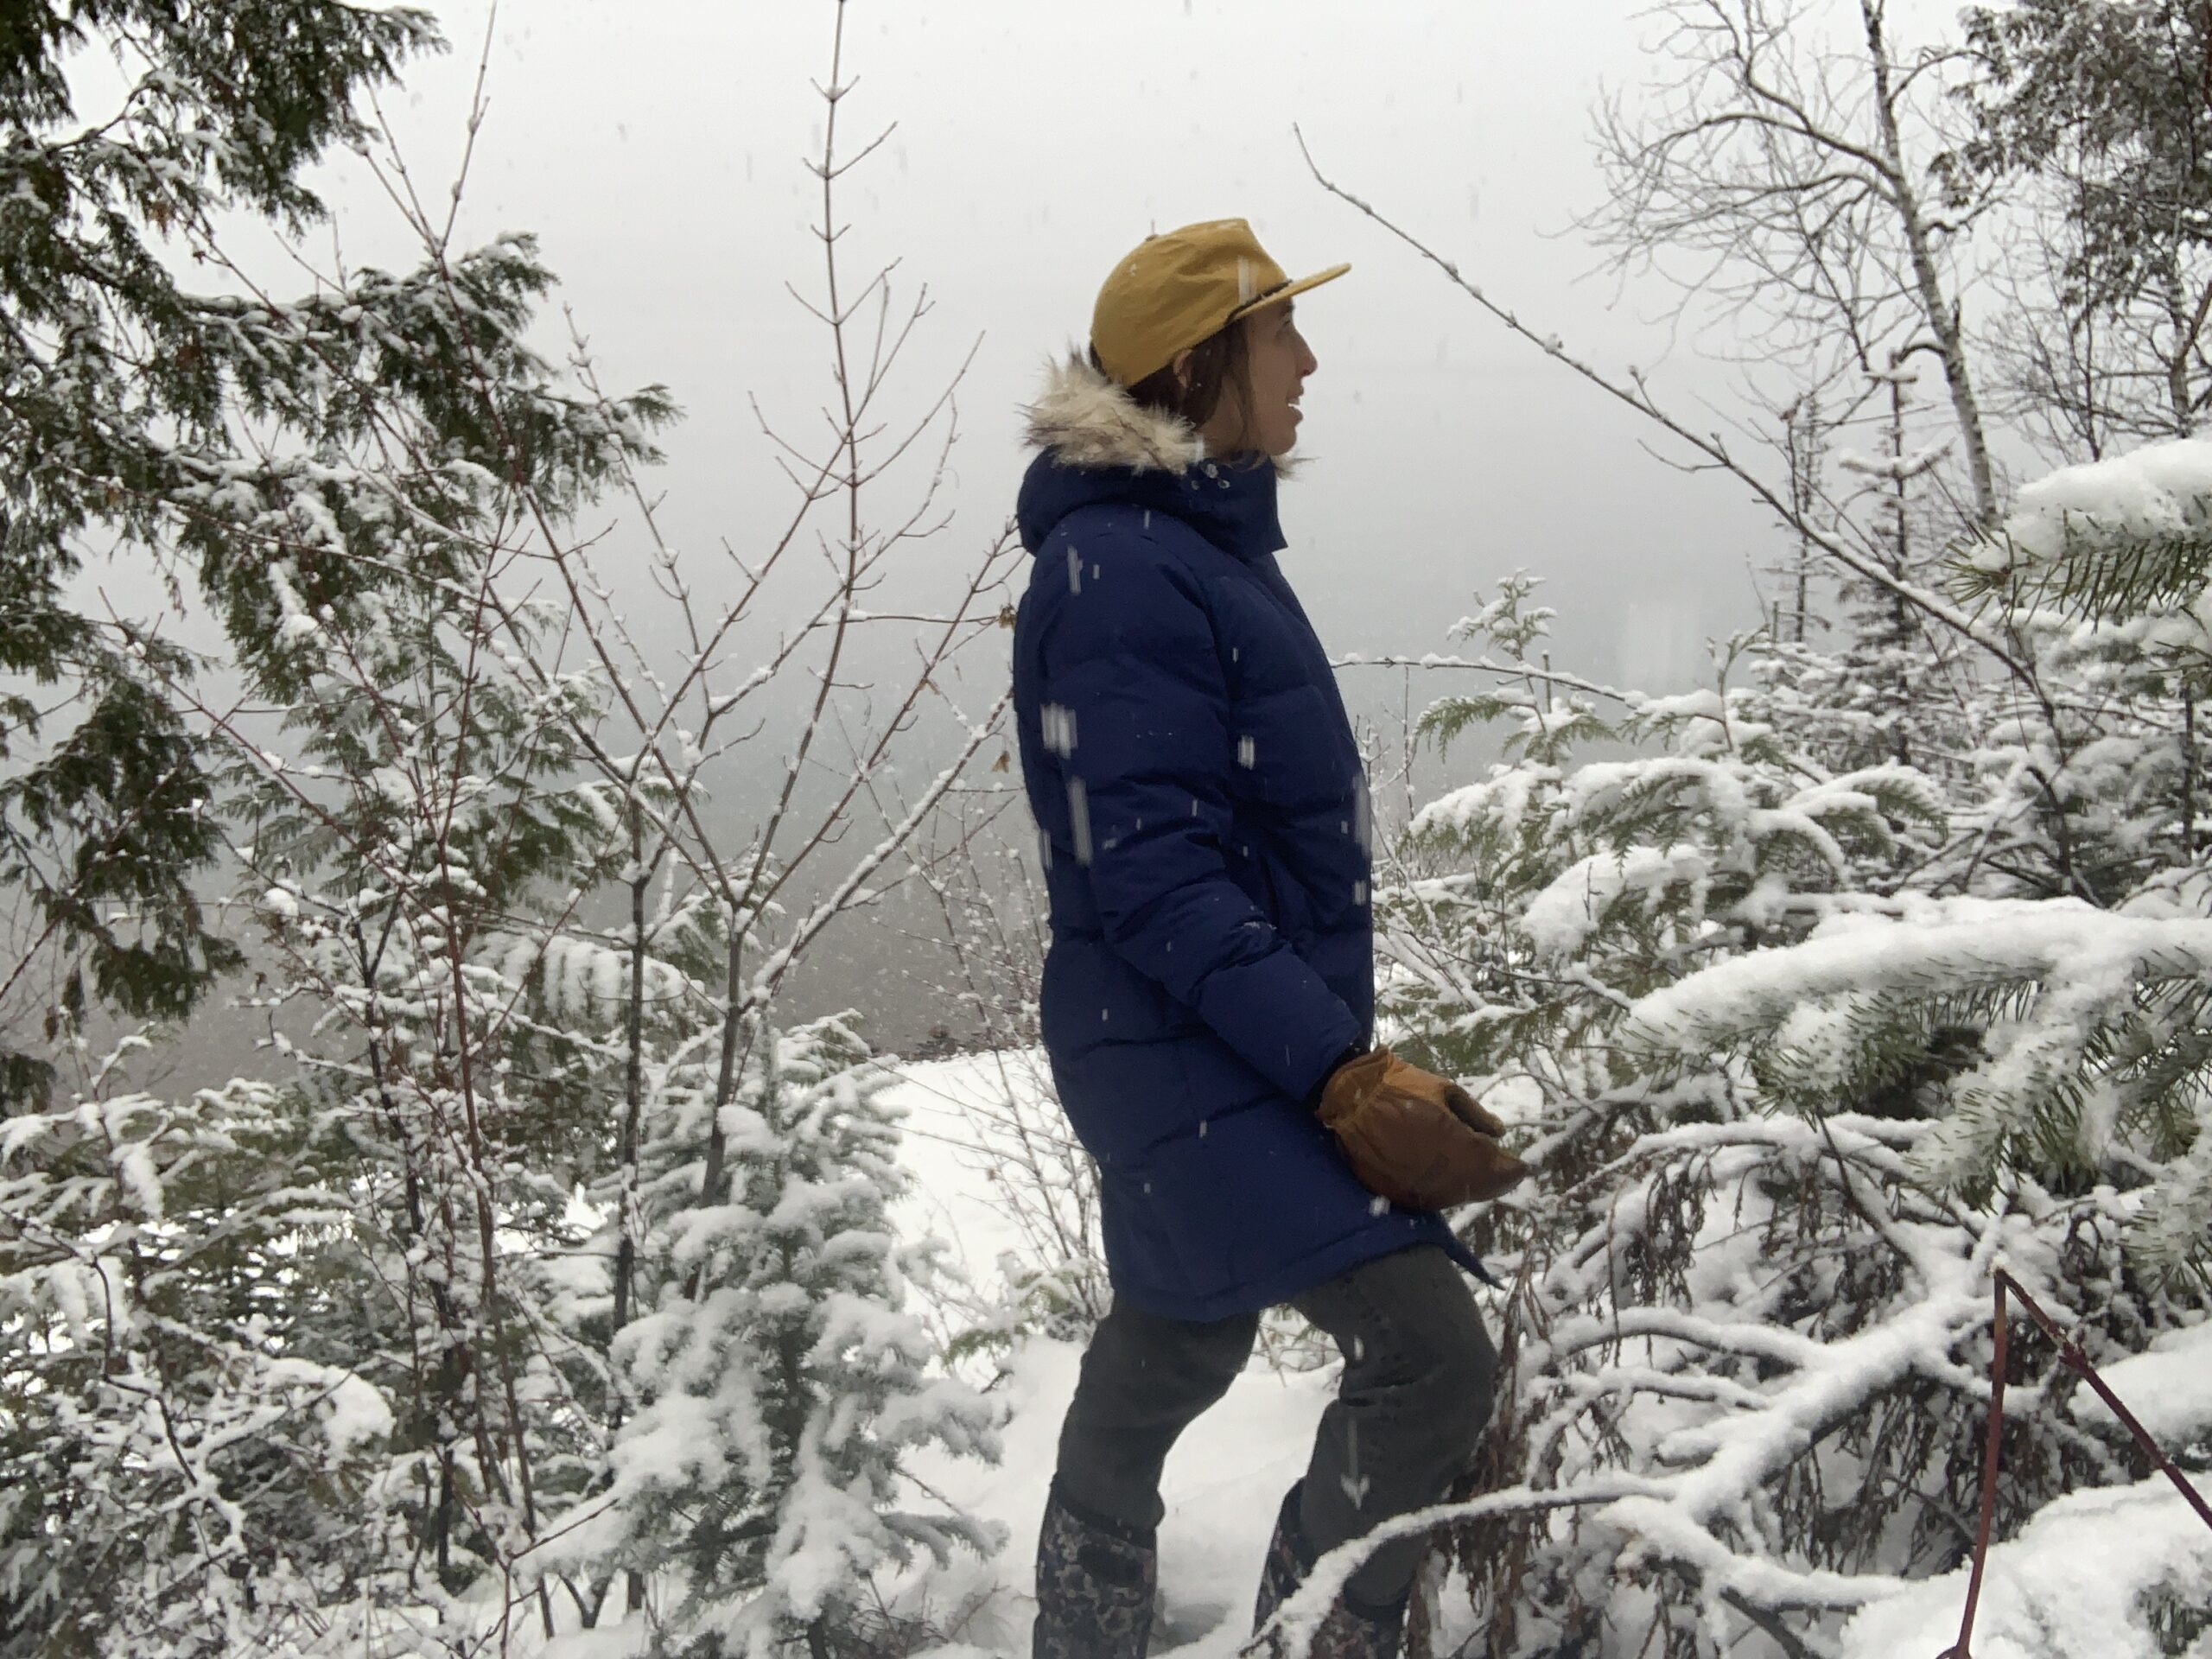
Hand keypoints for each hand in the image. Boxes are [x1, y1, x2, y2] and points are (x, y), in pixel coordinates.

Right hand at [1316, 1047, 1528, 1210]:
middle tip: (1507, 1174)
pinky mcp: (1396, 1192)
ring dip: (1474, 1188)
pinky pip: (1431, 1198)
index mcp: (1452, 1140)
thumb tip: (1499, 1133)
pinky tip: (1454, 1181)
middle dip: (1498, 1180)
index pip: (1494, 1165)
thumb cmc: (1399, 1084)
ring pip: (1456, 1196)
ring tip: (1484, 1178)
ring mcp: (1415, 1184)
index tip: (1523, 1166)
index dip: (1512, 1169)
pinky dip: (1447, 1191)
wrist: (1349, 1095)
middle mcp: (1437, 1169)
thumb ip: (1474, 1114)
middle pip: (1479, 1186)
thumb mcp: (1443, 1088)